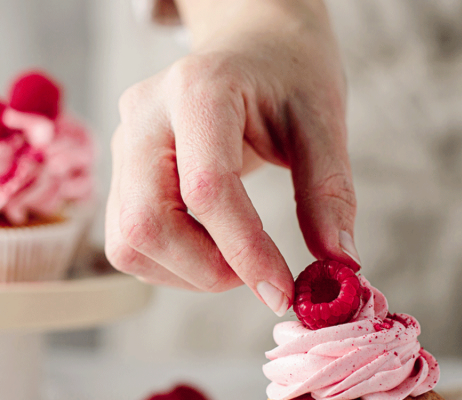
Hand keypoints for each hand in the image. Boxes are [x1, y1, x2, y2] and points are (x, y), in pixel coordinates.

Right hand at [105, 0, 359, 315]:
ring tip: (240, 254)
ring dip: (189, 273)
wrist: (251, 44)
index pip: (207, 189)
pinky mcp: (120, 173)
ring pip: (130, 242)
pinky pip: (130, 242)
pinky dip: (174, 265)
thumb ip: (329, 192)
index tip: (283, 293)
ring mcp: (124, 144)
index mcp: (197, 90)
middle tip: (262, 276)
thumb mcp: (322, 119)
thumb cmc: (287, 74)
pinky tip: (214, 243)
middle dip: (207, 270)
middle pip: (147, 224)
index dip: (244, 252)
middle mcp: (144, 116)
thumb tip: (340, 265)